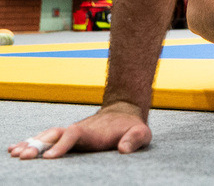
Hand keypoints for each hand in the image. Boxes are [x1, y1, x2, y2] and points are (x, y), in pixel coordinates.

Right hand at [8, 103, 149, 159]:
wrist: (124, 113)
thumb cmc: (132, 126)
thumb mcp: (141, 132)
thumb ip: (134, 139)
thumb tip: (124, 149)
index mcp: (91, 131)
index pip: (73, 135)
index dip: (61, 145)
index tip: (49, 158)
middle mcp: (76, 130)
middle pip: (53, 135)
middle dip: (38, 145)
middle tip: (22, 156)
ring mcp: (69, 133)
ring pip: (46, 137)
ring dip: (30, 144)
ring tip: (14, 153)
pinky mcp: (66, 138)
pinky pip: (45, 140)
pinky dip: (30, 143)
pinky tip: (15, 149)